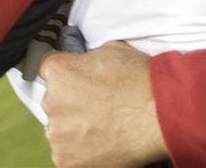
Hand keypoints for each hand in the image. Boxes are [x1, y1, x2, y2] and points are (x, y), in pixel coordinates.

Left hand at [40, 41, 164, 167]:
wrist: (159, 114)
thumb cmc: (140, 80)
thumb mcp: (112, 50)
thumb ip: (88, 58)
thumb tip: (85, 63)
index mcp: (59, 72)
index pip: (47, 69)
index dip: (66, 73)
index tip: (77, 79)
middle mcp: (51, 102)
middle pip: (54, 101)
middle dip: (72, 102)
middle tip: (99, 104)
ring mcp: (57, 135)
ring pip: (60, 129)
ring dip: (76, 128)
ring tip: (105, 125)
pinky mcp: (65, 161)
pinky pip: (68, 154)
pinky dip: (83, 150)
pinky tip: (104, 142)